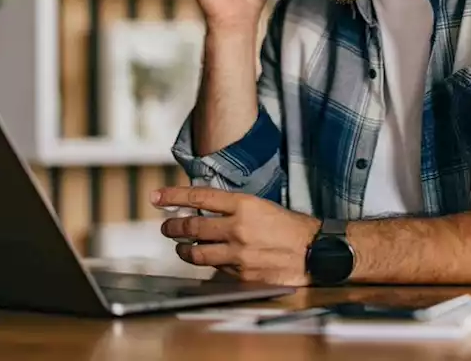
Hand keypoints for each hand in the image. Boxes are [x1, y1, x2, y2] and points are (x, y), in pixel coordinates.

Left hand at [152, 186, 320, 285]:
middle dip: (173, 227)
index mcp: (245, 205)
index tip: (156, 197)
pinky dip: (208, 263)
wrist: (314, 252)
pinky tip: (208, 260)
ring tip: (181, 247)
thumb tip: (205, 210)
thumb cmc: (291, 227)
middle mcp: (238, 228)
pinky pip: (215, 269)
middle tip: (167, 226)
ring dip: (184, 249)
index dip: (174, 196)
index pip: (199, 197)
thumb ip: (234, 208)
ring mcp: (238, 253)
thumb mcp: (263, 206)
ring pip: (197, 253)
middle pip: (191, 227)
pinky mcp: (241, 274)